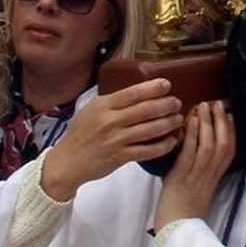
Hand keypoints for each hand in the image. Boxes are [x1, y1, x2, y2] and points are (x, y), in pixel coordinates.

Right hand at [40, 83, 183, 200]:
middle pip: (145, 110)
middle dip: (166, 105)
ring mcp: (115, 140)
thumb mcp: (91, 110)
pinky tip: (171, 141)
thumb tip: (137, 90)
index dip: (152, 88)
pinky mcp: (120, 157)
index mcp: (103, 106)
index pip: (132, 93)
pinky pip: (147, 151)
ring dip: (168, 124)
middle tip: (176, 103)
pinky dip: (162, 146)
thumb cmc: (81, 134)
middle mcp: (110, 121)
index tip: (166, 84)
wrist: (68, 162)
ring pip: (149, 130)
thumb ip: (112, 101)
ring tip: (178, 119)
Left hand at [153, 101, 235, 232]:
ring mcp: (196, 177)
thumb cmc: (181, 215)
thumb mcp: (193, 190)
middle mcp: (209, 176)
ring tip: (204, 106)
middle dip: (221, 122)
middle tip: (217, 103)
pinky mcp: (181, 179)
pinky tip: (192, 122)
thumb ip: (193, 172)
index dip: (231, 132)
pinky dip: (193, 137)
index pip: (229, 152)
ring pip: (209, 146)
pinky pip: (190, 155)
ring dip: (208, 124)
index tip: (229, 116)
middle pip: (222, 145)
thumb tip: (185, 152)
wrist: (176, 233)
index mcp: (213, 179)